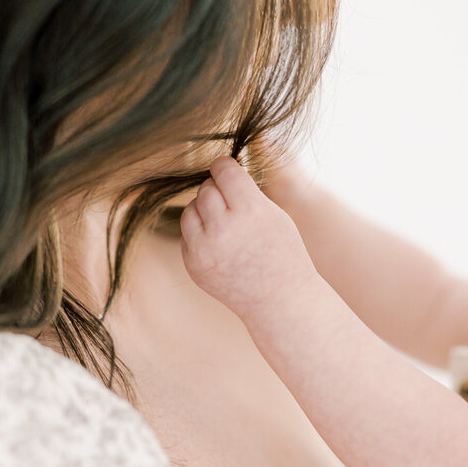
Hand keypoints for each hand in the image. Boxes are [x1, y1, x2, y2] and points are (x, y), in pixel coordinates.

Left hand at [179, 154, 317, 321]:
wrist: (279, 300)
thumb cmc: (281, 252)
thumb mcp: (274, 214)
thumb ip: (245, 191)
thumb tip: (216, 169)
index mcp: (250, 211)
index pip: (223, 171)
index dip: (224, 166)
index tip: (225, 168)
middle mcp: (223, 229)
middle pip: (205, 189)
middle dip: (216, 190)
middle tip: (231, 202)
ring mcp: (205, 250)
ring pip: (190, 209)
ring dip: (204, 210)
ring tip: (223, 221)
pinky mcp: (194, 265)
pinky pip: (186, 234)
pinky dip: (199, 233)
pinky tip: (219, 243)